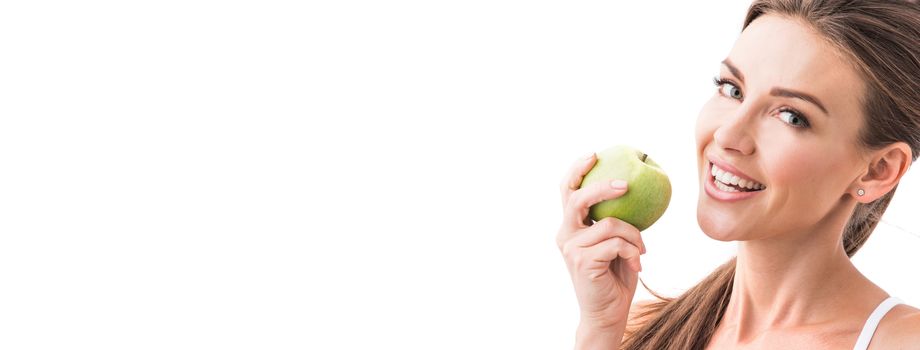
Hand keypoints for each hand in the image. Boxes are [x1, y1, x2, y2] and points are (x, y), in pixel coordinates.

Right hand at [557, 152, 646, 329]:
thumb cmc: (615, 276)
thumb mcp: (615, 243)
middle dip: (601, 187)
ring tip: (641, 250)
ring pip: (609, 224)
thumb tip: (632, 190)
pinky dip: (633, 251)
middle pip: (577, 198)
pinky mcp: (582, 261)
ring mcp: (571, 248)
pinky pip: (617, 244)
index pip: (566, 191)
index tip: (593, 155)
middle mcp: (565, 234)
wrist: (607, 312)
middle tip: (625, 184)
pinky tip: (637, 264)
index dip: (577, 170)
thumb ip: (614, 221)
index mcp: (569, 227)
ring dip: (633, 235)